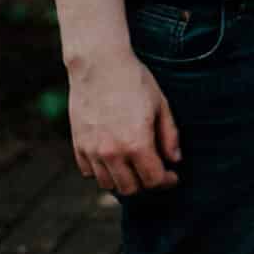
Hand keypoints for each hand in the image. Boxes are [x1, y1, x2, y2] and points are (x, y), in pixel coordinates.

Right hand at [67, 49, 181, 195]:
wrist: (99, 64)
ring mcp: (92, 151)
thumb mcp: (161, 105)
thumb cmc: (135, 81)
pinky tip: (113, 157)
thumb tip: (175, 160)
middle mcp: (112, 153)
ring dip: (123, 180)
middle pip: (129, 189)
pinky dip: (102, 171)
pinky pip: (89, 172)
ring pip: (107, 184)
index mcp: (137, 144)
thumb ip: (169, 136)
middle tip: (154, 171)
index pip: (153, 180)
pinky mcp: (78, 145)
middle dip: (146, 184)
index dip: (167, 181)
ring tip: (133, 165)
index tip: (173, 175)